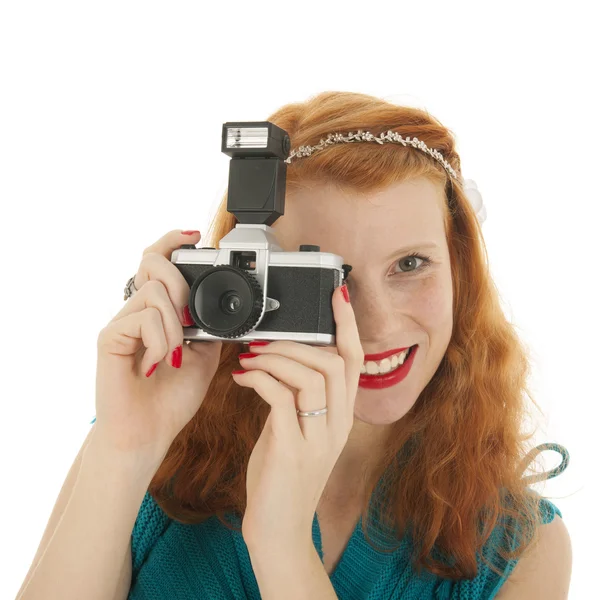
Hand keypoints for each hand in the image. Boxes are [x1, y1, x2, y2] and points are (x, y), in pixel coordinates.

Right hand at [94, 229, 222, 460]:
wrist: (151, 432)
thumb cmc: (172, 397)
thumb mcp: (204, 356)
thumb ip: (207, 327)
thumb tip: (220, 306)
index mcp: (157, 312)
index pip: (157, 262)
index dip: (172, 241)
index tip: (194, 234)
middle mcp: (136, 311)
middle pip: (153, 262)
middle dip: (180, 285)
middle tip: (188, 323)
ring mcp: (121, 322)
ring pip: (155, 291)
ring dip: (176, 326)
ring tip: (174, 355)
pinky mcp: (109, 337)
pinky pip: (143, 318)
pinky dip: (161, 342)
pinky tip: (158, 364)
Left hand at [233, 284, 362, 549]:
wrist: (278, 529)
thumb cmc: (283, 477)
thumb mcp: (296, 431)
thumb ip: (295, 398)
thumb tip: (279, 363)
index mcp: (341, 417)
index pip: (354, 361)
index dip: (348, 325)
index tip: (338, 294)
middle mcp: (338, 425)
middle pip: (335, 363)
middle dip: (298, 341)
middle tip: (266, 339)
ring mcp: (319, 438)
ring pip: (312, 376)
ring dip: (278, 358)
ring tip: (251, 357)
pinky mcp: (293, 450)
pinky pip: (281, 398)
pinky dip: (261, 378)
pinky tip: (243, 377)